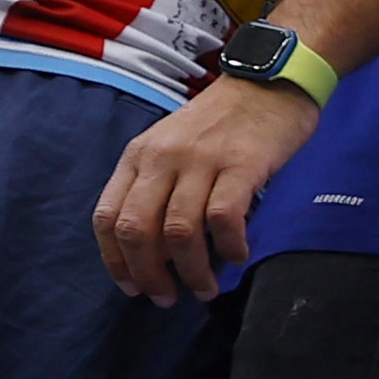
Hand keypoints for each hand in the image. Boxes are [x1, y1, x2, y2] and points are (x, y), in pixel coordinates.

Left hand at [96, 76, 319, 301]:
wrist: (270, 80)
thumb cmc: (224, 121)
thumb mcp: (173, 145)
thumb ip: (157, 187)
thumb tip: (155, 249)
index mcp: (139, 155)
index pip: (108, 217)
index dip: (116, 261)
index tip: (133, 287)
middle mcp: (163, 157)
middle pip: (138, 231)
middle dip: (149, 275)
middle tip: (167, 298)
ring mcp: (202, 160)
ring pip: (180, 233)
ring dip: (192, 272)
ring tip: (205, 289)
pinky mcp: (241, 165)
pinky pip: (223, 220)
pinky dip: (228, 248)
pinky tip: (237, 255)